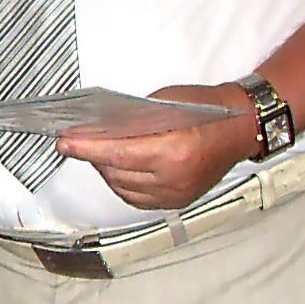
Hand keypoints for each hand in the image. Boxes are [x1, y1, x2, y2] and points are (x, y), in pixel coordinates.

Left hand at [56, 81, 260, 212]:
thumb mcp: (167, 102)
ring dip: (106, 172)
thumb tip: (101, 127)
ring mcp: (176, 194)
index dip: (86, 148)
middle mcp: (173, 179)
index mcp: (173, 151)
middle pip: (116, 173)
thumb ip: (135, 118)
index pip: (117, 154)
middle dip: (93, 157)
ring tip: (99, 153)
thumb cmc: (206, 109)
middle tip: (78, 142)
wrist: (240, 128)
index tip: (64, 142)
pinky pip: (138, 199)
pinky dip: (122, 184)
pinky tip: (117, 169)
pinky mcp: (177, 202)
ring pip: (124, 189)